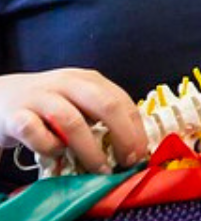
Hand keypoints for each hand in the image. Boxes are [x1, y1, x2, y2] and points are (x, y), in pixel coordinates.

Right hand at [0, 69, 144, 173]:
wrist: (0, 96)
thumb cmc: (47, 104)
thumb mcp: (78, 101)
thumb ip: (100, 115)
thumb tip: (131, 144)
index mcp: (87, 79)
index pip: (121, 100)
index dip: (135, 128)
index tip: (141, 152)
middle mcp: (66, 83)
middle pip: (105, 105)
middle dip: (123, 136)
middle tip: (127, 160)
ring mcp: (40, 97)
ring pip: (73, 122)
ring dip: (90, 150)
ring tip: (99, 168)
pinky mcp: (16, 116)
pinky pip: (36, 133)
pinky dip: (50, 147)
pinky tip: (56, 153)